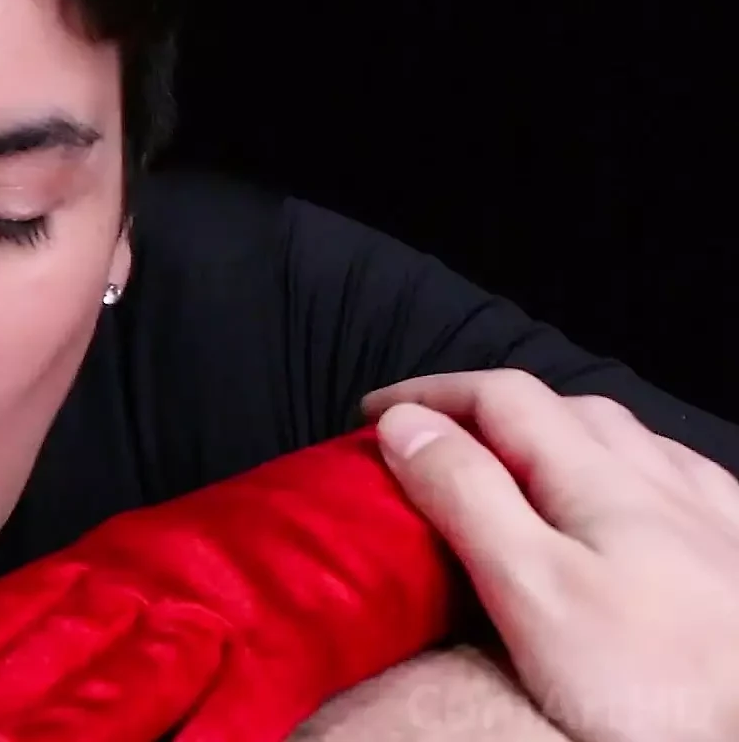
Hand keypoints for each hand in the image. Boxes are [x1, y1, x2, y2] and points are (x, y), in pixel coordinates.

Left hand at [0, 428, 456, 741]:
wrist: (380, 495)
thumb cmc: (261, 545)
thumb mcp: (152, 562)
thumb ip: (80, 608)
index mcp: (111, 561)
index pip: (11, 615)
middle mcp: (149, 581)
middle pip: (49, 653)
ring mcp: (218, 613)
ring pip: (126, 682)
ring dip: (58, 731)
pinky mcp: (291, 647)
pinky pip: (237, 709)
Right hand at [364, 369, 738, 741]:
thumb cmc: (646, 677)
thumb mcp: (532, 590)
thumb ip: (468, 499)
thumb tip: (404, 425)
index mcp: (596, 477)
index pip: (501, 397)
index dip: (430, 395)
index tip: (369, 416)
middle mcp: (657, 475)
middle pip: (562, 408)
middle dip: (488, 410)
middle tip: (430, 444)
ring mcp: (710, 512)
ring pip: (624, 436)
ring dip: (557, 431)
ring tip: (515, 460)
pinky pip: (680, 474)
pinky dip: (628, 464)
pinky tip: (632, 492)